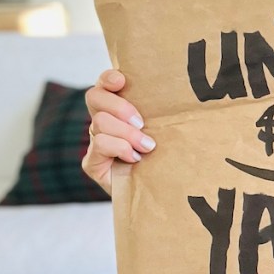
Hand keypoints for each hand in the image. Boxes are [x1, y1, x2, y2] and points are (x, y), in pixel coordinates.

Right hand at [82, 69, 153, 194]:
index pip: (103, 85)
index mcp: (117, 109)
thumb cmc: (165, 159)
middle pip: (94, 97)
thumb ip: (161, 115)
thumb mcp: (164, 132)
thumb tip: (182, 96)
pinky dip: (120, 148)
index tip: (122, 80)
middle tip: (142, 123)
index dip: (108, 79)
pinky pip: (99, 145)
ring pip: (99, 122)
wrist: (158, 194)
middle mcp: (102, 122)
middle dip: (120, 107)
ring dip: (127, 134)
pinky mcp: (92, 163)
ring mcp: (95, 142)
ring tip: (147, 147)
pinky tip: (135, 158)